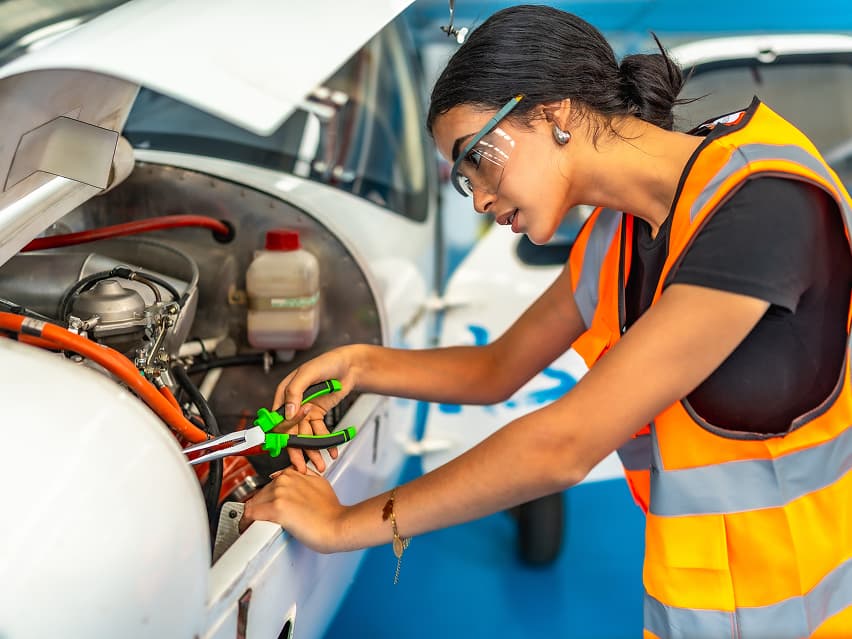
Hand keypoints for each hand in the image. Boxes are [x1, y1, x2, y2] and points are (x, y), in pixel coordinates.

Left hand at [241, 467, 347, 553]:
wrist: (339, 524)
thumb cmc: (332, 511)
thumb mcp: (320, 484)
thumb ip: (305, 479)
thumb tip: (295, 482)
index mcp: (294, 473)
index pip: (271, 483)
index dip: (267, 497)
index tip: (265, 506)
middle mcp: (285, 479)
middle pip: (261, 493)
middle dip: (261, 506)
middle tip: (262, 520)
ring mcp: (280, 492)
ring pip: (254, 502)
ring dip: (253, 515)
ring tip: (254, 526)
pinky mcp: (276, 508)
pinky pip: (250, 514)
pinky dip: (246, 522)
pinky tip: (246, 528)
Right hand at [273, 347, 358, 472]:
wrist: (350, 365)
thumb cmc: (327, 363)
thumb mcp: (308, 373)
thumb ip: (295, 391)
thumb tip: (287, 413)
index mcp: (284, 393)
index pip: (279, 419)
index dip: (283, 435)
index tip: (290, 448)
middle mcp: (293, 404)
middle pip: (292, 432)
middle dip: (298, 450)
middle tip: (302, 467)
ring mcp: (305, 410)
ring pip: (306, 435)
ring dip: (313, 451)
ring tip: (321, 464)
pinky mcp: (318, 414)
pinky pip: (320, 432)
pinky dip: (326, 443)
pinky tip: (332, 452)